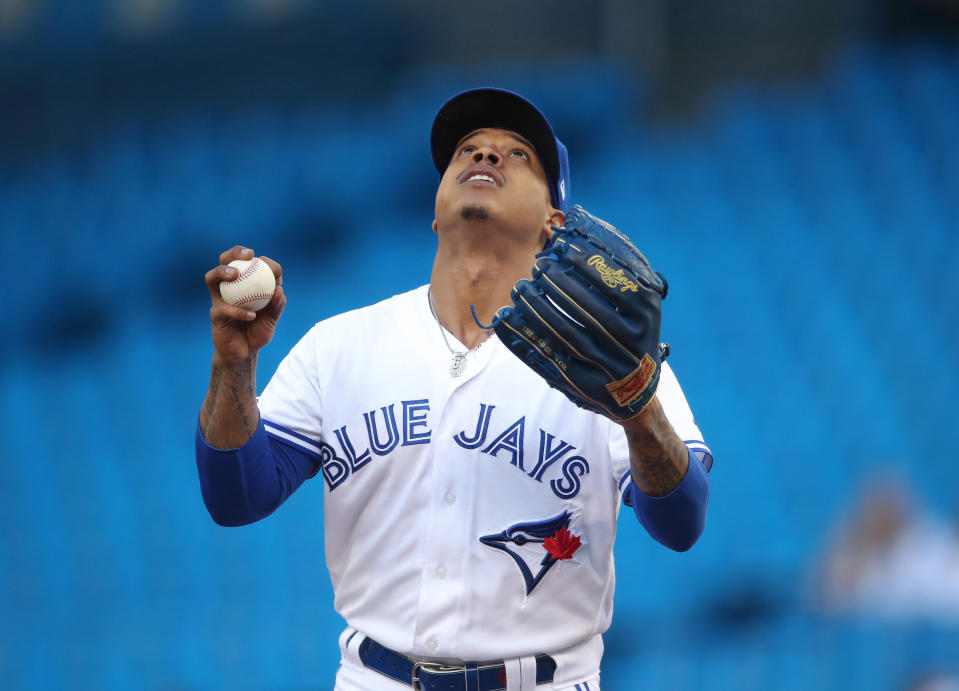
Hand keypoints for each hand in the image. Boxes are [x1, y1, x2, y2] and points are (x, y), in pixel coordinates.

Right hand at [204, 246, 284, 365]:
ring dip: (222, 272)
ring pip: (212, 278)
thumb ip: (277, 305)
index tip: (272, 266)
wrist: (244, 353)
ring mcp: (220, 299)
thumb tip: (280, 290)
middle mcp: (230, 287)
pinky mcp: (215, 315)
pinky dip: (238, 311)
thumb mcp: (272, 318)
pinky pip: (223, 309)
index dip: (263, 261)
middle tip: (248, 255)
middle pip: (226, 261)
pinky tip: (251, 315)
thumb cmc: (258, 331)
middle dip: (235, 252)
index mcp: (246, 284)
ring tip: (235, 274)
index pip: (252, 264)